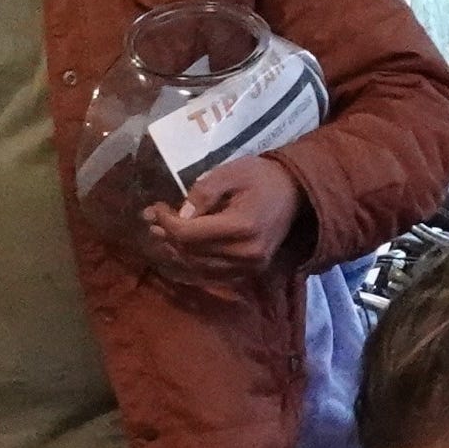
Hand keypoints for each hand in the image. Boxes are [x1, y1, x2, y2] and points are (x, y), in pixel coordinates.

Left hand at [145, 154, 303, 288]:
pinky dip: (193, 264)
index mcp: (242, 226)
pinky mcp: (251, 272)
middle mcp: (246, 253)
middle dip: (167, 236)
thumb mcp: (231, 172)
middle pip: (192, 252)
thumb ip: (204, 191)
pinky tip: (181, 250)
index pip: (190, 234)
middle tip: (152, 220)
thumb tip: (180, 214)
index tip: (154, 208)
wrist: (296, 194)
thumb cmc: (262, 178)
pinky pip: (213, 274)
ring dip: (177, 252)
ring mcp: (250, 266)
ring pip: (199, 266)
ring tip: (161, 234)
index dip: (166, 222)